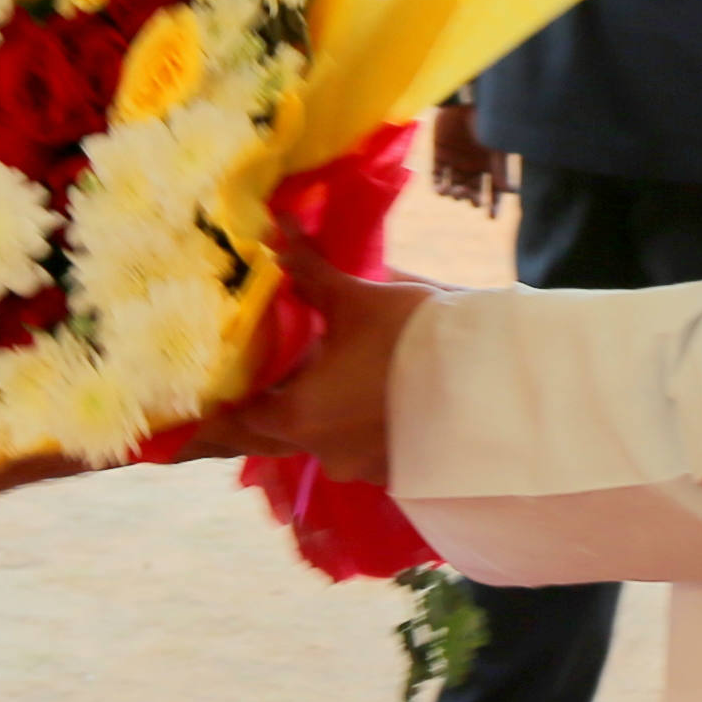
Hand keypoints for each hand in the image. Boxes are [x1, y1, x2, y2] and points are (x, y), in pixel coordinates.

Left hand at [216, 237, 436, 484]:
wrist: (490, 381)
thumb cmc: (413, 339)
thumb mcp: (357, 299)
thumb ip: (309, 271)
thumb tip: (279, 229)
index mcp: (296, 414)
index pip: (235, 421)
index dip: (220, 406)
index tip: (211, 395)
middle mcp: (321, 452)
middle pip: (270, 439)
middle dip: (261, 414)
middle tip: (253, 389)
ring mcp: (359, 469)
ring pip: (317, 444)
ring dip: (310, 419)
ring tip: (313, 384)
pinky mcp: (394, 472)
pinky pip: (355, 452)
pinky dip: (349, 429)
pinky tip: (361, 403)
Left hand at [430, 103, 509, 214]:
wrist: (463, 100)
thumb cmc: (485, 121)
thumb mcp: (495, 148)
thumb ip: (501, 171)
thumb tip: (510, 194)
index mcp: (490, 165)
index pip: (493, 191)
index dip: (493, 205)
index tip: (491, 217)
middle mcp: (473, 166)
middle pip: (472, 191)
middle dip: (471, 198)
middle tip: (470, 198)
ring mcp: (455, 162)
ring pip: (453, 187)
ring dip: (453, 194)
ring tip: (453, 192)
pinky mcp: (439, 155)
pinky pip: (436, 176)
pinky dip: (437, 185)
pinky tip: (440, 188)